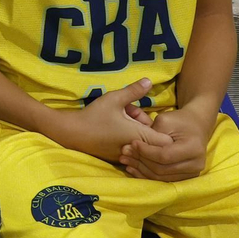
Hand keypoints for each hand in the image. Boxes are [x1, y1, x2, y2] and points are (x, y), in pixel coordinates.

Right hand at [54, 78, 172, 163]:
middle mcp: (136, 149)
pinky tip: (116, 127)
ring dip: (137, 131)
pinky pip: (132, 148)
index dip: (164, 130)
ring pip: (142, 144)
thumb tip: (150, 80)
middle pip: (153, 141)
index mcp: (139, 136)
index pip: (167, 142)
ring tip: (122, 117)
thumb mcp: (114, 99)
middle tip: (131, 111)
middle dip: (147, 125)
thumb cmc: (94, 115)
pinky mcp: (118, 157)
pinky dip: (128, 137)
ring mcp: (127, 155)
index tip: (152, 117)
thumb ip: (134, 91)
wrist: (72, 133)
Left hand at [120, 107, 212, 181]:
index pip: (164, 156)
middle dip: (140, 161)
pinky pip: (163, 180)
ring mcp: (192, 173)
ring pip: (160, 177)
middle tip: (124, 153)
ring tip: (125, 160)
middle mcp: (196, 164)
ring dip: (140, 169)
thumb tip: (131, 147)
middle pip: (162, 169)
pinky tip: (133, 168)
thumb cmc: (179, 120)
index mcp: (193, 148)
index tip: (132, 143)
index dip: (146, 152)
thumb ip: (151, 134)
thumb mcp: (165, 121)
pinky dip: (146, 175)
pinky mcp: (185, 177)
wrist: (196, 126)